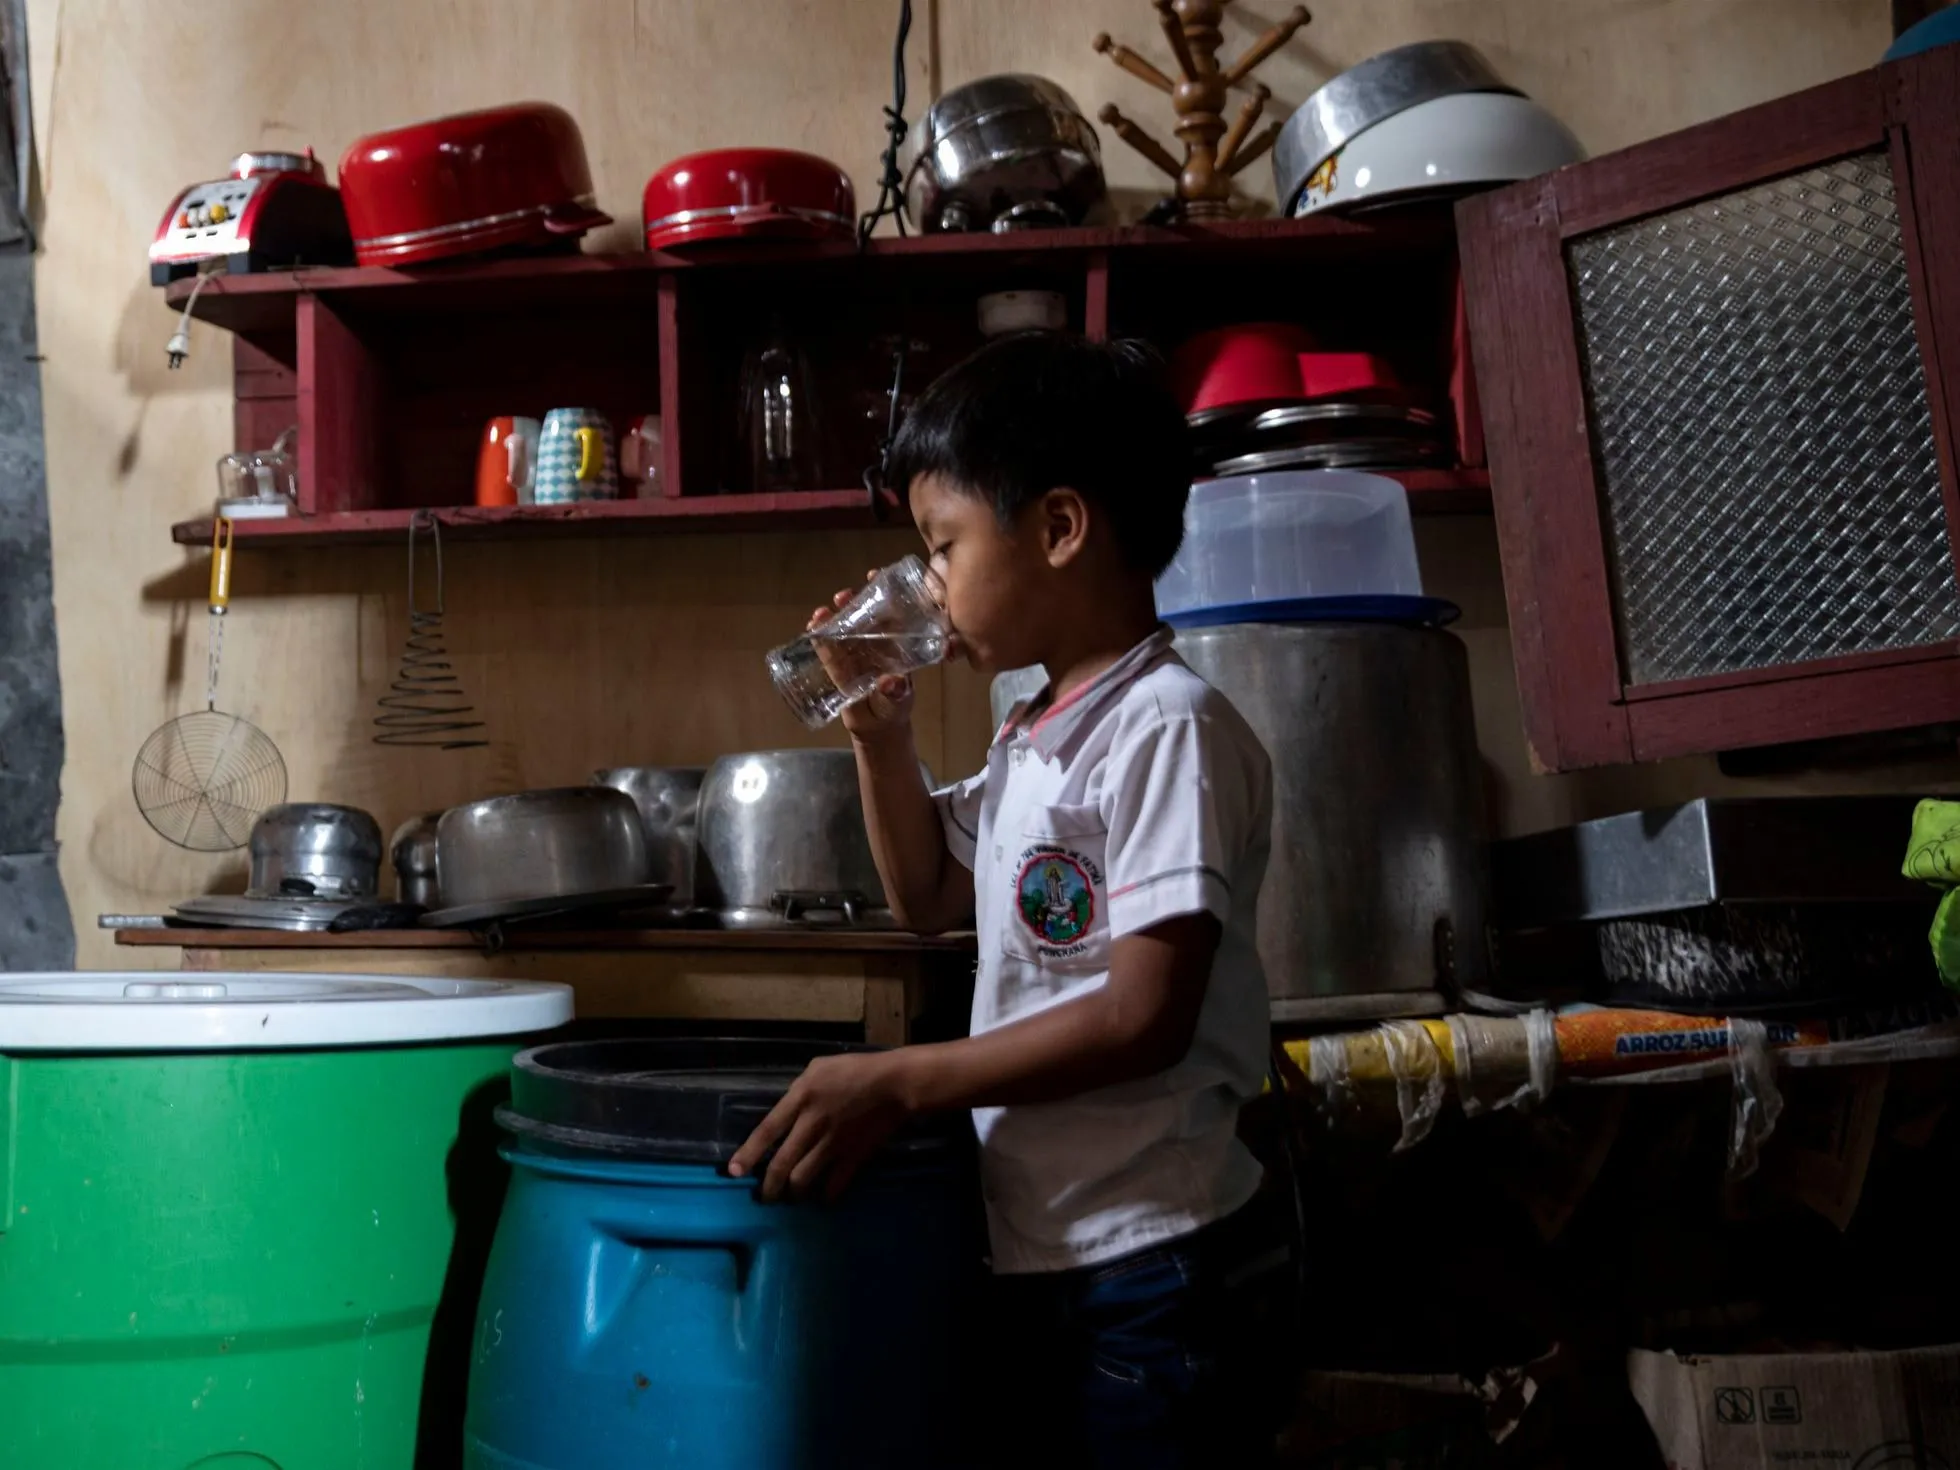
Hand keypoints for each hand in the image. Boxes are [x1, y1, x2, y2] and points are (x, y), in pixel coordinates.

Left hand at [727, 1051, 913, 1201]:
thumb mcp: (818, 1068)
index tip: (734, 1172)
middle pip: (782, 1164)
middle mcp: (812, 1124)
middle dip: (769, 1187)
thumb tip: (785, 1111)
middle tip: (765, 1197)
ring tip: (791, 1198)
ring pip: (803, 1179)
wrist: (895, 1084)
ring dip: (794, 1194)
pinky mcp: (854, 1156)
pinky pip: (834, 1185)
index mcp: (801, 1098)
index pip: (767, 1131)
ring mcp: (834, 1143)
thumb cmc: (856, 1069)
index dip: (748, 1154)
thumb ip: (798, 1090)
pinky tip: (822, 1198)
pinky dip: (825, 1196)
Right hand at [809, 571, 920, 738]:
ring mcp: (855, 652)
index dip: (883, 593)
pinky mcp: (838, 664)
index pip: (890, 612)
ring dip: (833, 618)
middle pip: (862, 615)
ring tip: (822, 613)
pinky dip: (820, 637)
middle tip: (842, 596)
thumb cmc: (893, 709)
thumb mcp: (898, 702)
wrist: (876, 728)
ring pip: (843, 628)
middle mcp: (874, 643)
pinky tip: (812, 628)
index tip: (874, 576)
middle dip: (852, 602)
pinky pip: (828, 648)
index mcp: (895, 645)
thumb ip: (896, 693)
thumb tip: (893, 683)